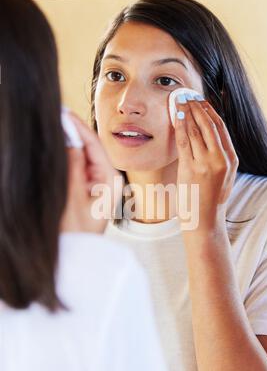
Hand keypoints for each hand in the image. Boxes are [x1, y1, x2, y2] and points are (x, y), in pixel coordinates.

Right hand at [60, 112, 121, 233]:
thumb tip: (70, 141)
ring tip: (53, 127)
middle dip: (71, 131)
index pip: (93, 144)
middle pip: (87, 147)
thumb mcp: (73, 200)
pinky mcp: (85, 190)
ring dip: (67, 143)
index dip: (78, 127)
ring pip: (80, 155)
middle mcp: (105, 179)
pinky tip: (54, 148)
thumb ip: (72, 168)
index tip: (63, 112)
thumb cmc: (78, 236)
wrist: (77, 259)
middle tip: (54, 115)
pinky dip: (65, 157)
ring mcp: (95, 184)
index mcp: (109, 181)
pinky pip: (75, 167)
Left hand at [174, 98, 238, 234]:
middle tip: (189, 96)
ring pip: (196, 131)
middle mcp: (220, 159)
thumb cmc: (212, 197)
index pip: (221, 128)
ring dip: (188, 113)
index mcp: (231, 159)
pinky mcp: (190, 168)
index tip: (202, 101)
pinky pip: (184, 142)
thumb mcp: (224, 175)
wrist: (205, 218)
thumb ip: (220, 156)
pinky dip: (180, 126)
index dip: (210, 112)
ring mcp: (205, 163)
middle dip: (198, 107)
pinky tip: (177, 116)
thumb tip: (209, 135)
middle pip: (209, 125)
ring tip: (180, 101)